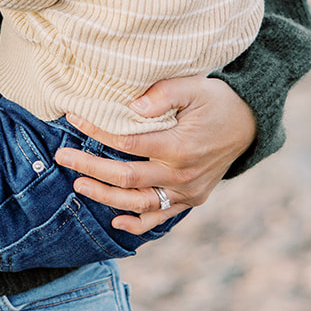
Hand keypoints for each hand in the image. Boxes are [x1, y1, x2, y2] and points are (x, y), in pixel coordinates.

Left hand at [54, 75, 255, 234]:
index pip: (127, 143)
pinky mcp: (191, 199)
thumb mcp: (193, 86)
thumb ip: (163, 93)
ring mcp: (187, 191)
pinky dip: (139, 223)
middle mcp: (182, 174)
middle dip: (90, 167)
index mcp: (179, 146)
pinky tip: (116, 222)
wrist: (249, 124)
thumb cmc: (216, 101)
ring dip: (106, 196)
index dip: (97, 131)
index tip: (72, 118)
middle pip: (126, 177)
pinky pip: (161, 216)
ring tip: (78, 185)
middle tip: (61, 157)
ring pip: (139, 202)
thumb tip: (132, 106)